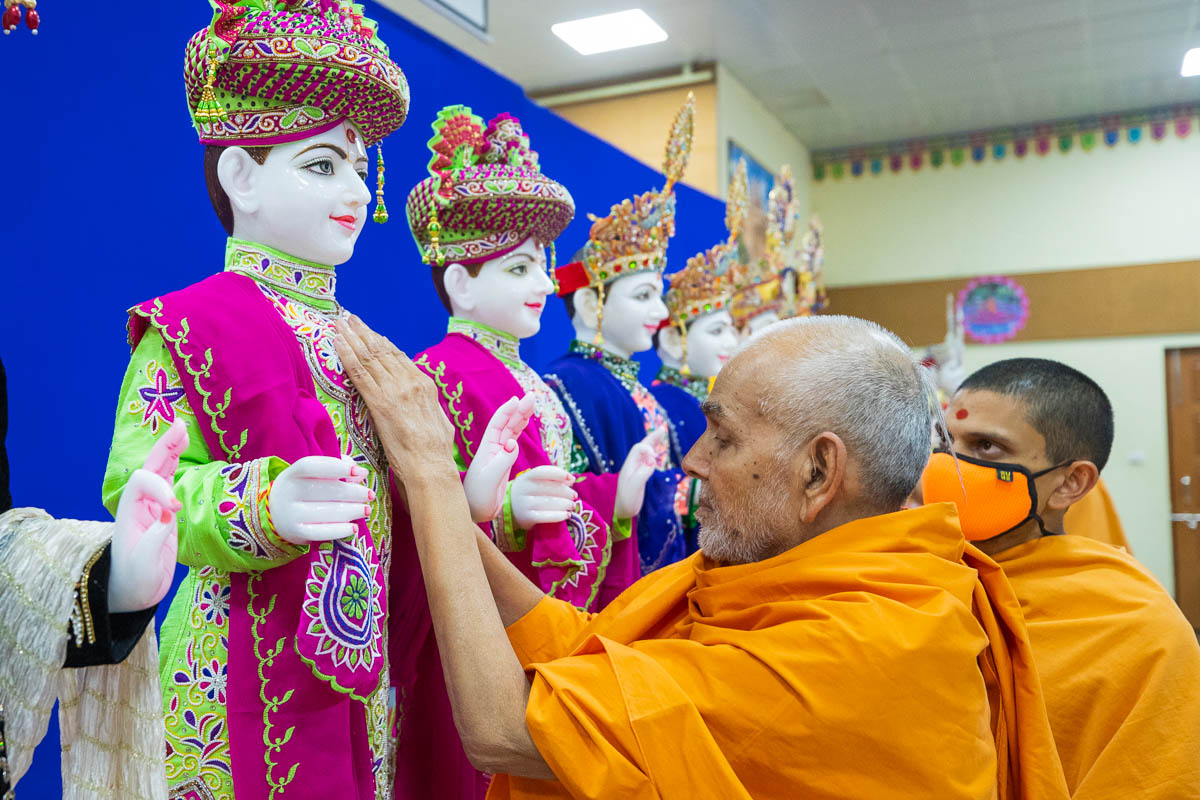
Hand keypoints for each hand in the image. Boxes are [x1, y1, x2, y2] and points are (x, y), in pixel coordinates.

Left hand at [109, 418, 187, 612]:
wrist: (132, 594)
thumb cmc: (134, 580)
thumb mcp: (143, 564)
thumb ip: (153, 538)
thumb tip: (169, 514)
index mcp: (130, 512)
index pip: (144, 484)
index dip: (161, 488)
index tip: (175, 509)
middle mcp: (140, 504)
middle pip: (150, 467)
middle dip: (165, 448)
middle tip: (181, 427)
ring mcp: (153, 507)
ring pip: (161, 470)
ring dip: (172, 450)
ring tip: (184, 429)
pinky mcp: (165, 514)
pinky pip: (171, 482)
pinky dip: (177, 465)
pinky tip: (184, 451)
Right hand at [269, 455, 370, 543]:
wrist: (274, 513)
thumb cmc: (303, 489)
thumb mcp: (314, 474)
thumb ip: (338, 468)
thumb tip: (360, 473)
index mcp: (292, 473)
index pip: (312, 466)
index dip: (337, 467)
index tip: (358, 471)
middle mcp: (288, 493)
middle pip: (326, 490)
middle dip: (353, 493)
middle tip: (370, 494)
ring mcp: (291, 514)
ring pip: (327, 512)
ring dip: (352, 511)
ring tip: (367, 509)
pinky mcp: (296, 532)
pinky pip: (321, 532)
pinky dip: (340, 530)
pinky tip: (354, 528)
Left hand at [335, 315, 456, 480]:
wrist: (431, 467)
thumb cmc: (435, 452)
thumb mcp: (438, 421)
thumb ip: (428, 407)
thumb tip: (425, 405)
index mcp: (424, 385)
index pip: (398, 357)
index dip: (381, 342)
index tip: (369, 332)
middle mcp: (410, 382)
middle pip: (381, 351)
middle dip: (363, 332)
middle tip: (349, 318)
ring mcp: (395, 390)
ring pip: (369, 357)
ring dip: (351, 337)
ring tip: (340, 323)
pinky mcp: (380, 402)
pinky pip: (359, 373)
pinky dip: (346, 355)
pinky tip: (336, 343)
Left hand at [463, 395, 534, 521]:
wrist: (475, 511)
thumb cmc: (477, 497)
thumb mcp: (489, 479)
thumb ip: (502, 461)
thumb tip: (513, 443)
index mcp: (487, 449)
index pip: (498, 424)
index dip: (507, 411)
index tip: (517, 399)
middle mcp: (493, 448)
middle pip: (508, 424)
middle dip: (519, 409)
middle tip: (532, 396)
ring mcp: (499, 454)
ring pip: (512, 431)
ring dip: (522, 417)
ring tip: (532, 404)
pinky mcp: (504, 463)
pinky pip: (514, 442)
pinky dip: (521, 431)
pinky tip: (525, 423)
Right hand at [511, 465, 577, 528]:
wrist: (511, 510)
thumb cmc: (530, 493)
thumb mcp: (536, 482)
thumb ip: (553, 479)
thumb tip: (572, 480)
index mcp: (526, 477)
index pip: (542, 471)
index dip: (558, 473)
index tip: (571, 478)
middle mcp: (523, 489)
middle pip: (549, 488)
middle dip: (566, 492)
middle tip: (575, 496)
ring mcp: (524, 504)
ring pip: (549, 502)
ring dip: (565, 504)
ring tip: (572, 505)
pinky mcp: (527, 517)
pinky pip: (546, 516)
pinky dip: (559, 516)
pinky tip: (567, 515)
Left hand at [614, 428, 663, 519]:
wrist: (623, 511)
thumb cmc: (627, 501)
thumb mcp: (634, 488)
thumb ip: (642, 474)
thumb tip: (652, 462)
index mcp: (629, 465)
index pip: (638, 449)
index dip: (648, 449)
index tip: (654, 460)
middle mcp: (633, 465)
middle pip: (642, 446)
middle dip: (652, 438)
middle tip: (663, 428)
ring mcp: (637, 469)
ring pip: (646, 452)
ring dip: (654, 443)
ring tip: (662, 433)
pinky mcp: (641, 475)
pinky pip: (648, 460)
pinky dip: (655, 453)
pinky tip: (659, 451)